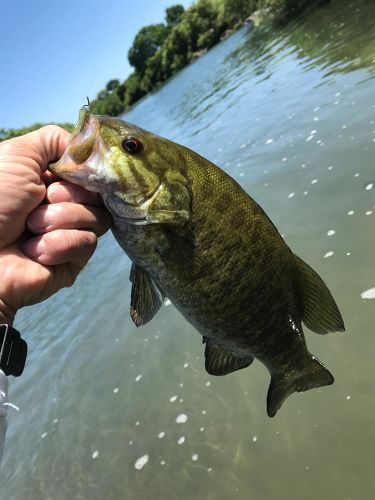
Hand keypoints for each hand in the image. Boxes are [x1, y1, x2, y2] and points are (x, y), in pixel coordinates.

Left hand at [0, 125, 110, 323]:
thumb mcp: (18, 154)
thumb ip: (54, 140)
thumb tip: (87, 145)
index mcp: (50, 180)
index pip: (90, 171)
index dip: (86, 171)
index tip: (74, 172)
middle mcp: (63, 205)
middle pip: (99, 194)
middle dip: (70, 196)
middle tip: (43, 200)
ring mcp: (69, 232)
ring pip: (98, 218)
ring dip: (61, 220)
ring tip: (31, 228)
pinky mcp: (73, 260)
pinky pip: (87, 243)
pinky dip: (59, 244)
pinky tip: (34, 250)